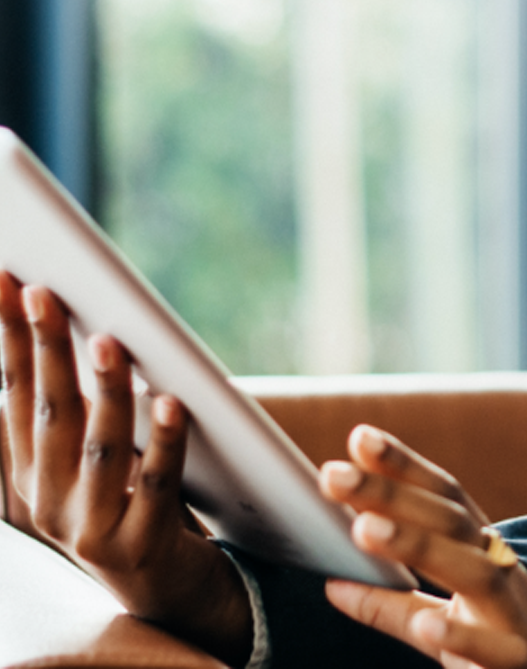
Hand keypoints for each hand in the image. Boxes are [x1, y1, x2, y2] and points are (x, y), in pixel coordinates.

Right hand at [0, 273, 253, 666]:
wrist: (159, 585)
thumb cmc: (124, 497)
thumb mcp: (81, 454)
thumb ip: (67, 402)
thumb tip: (60, 318)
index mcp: (26, 468)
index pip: (13, 390)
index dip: (8, 334)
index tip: (7, 278)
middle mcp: (45, 497)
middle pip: (48, 410)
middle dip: (44, 347)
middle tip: (47, 292)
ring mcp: (90, 523)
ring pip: (98, 445)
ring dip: (102, 388)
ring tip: (109, 339)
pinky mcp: (140, 542)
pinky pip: (157, 481)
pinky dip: (164, 439)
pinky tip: (172, 401)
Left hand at [320, 424, 526, 668]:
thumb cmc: (502, 638)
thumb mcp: (446, 616)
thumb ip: (393, 603)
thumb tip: (333, 585)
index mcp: (479, 550)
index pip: (441, 497)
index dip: (403, 466)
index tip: (360, 436)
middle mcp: (496, 569)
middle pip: (447, 522)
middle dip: (392, 494)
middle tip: (334, 473)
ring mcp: (510, 613)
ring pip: (471, 572)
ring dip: (418, 547)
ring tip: (365, 529)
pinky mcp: (516, 661)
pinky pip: (490, 649)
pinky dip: (461, 636)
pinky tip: (428, 626)